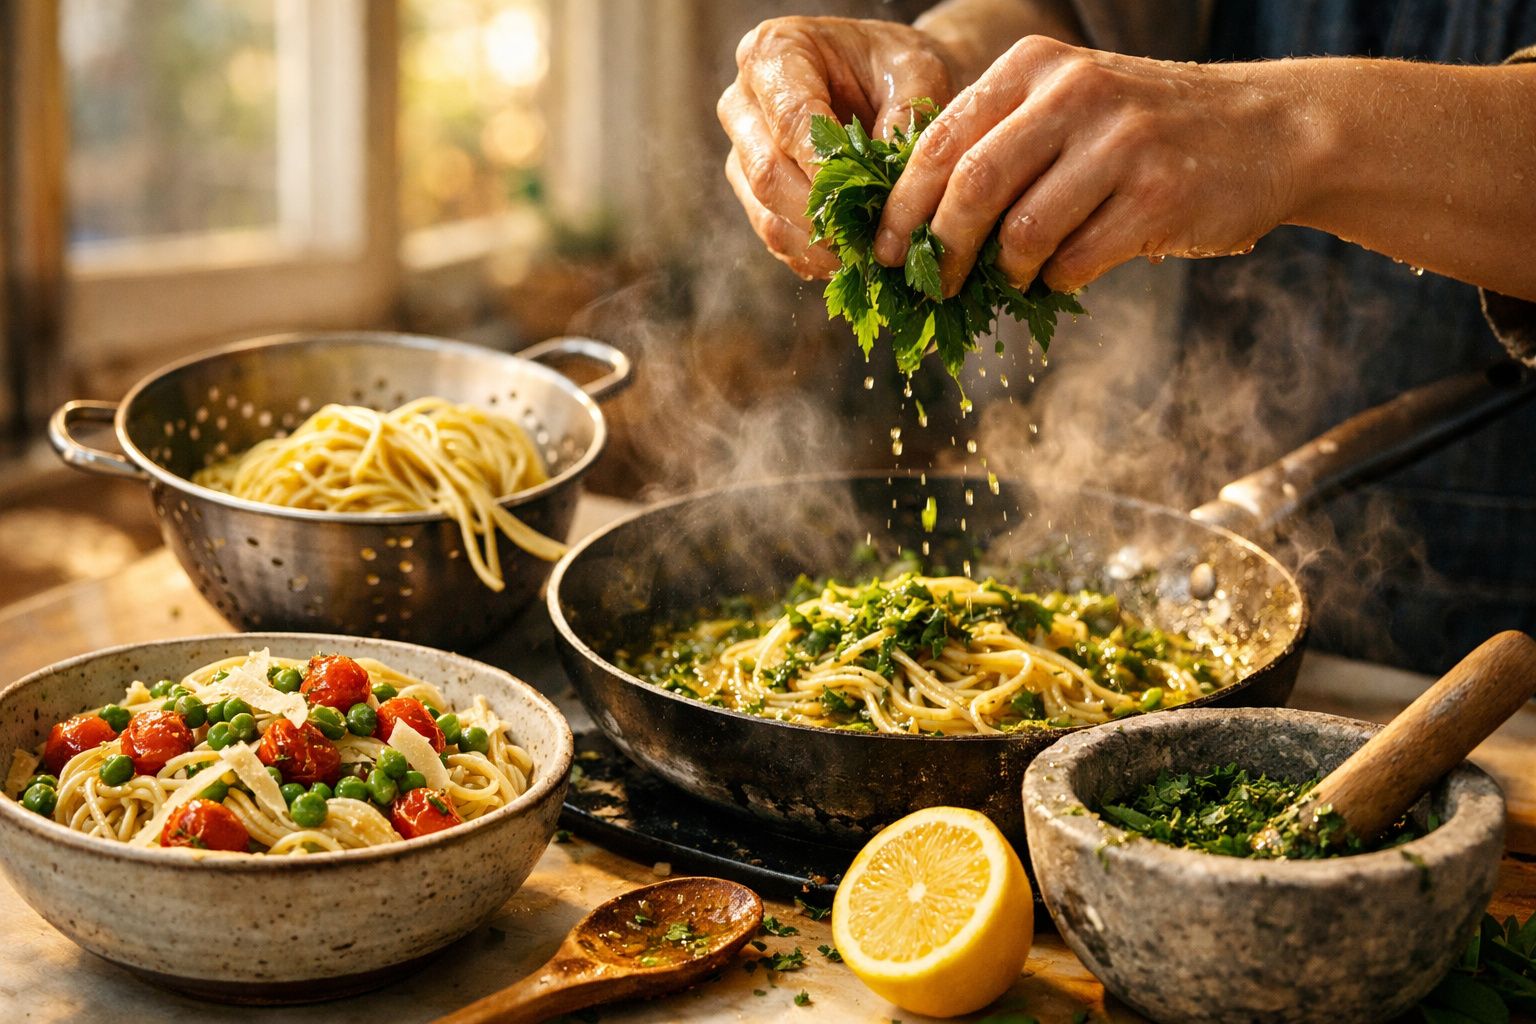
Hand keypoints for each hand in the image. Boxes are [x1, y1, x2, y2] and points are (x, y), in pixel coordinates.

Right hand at [719, 17, 957, 279]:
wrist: (889, 82)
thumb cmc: (900, 70)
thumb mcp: (920, 74)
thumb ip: (908, 119)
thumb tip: (887, 183)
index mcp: (775, 52)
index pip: (791, 120)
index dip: (827, 169)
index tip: (868, 203)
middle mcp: (744, 101)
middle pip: (768, 172)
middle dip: (823, 215)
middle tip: (873, 244)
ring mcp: (741, 150)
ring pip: (765, 212)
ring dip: (818, 245)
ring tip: (867, 259)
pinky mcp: (752, 192)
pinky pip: (773, 235)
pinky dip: (812, 256)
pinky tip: (850, 260)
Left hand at [873, 36, 1297, 294]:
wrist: (1271, 130)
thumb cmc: (1148, 132)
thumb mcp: (1072, 104)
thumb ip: (1002, 143)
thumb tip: (917, 225)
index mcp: (1036, 67)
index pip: (940, 141)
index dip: (902, 205)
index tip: (884, 251)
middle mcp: (1074, 94)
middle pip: (971, 186)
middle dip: (939, 249)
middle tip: (932, 284)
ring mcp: (1120, 143)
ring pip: (1021, 232)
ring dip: (1006, 272)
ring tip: (1013, 278)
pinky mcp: (1157, 194)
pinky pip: (1074, 260)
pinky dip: (1055, 280)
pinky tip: (1064, 272)